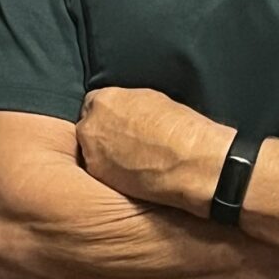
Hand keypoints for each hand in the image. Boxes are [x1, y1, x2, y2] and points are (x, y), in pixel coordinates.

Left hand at [77, 87, 233, 215]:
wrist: (190, 161)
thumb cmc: (179, 128)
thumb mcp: (152, 100)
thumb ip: (129, 104)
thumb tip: (126, 111)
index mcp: (105, 100)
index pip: (93, 102)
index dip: (108, 113)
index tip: (118, 120)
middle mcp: (91, 126)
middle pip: (89, 128)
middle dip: (103, 133)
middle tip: (125, 140)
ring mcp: (92, 154)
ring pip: (92, 151)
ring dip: (106, 154)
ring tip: (131, 159)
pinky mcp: (100, 178)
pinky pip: (100, 172)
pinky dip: (112, 172)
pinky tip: (132, 172)